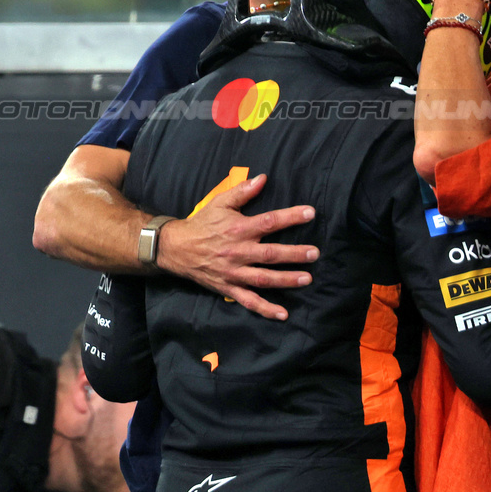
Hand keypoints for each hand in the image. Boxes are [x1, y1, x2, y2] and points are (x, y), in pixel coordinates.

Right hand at [156, 174, 319, 320]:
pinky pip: (248, 300)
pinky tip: (283, 314)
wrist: (175, 248)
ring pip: (263, 279)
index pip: (269, 222)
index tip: (310, 213)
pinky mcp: (228, 288)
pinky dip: (265, 308)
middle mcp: (238, 252)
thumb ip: (243, 191)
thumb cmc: (202, 223)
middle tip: (314, 253)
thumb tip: (263, 178)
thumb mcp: (220, 202)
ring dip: (286, 280)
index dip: (290, 217)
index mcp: (238, 229)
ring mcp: (233, 272)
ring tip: (307, 278)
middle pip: (270, 254)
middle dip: (294, 254)